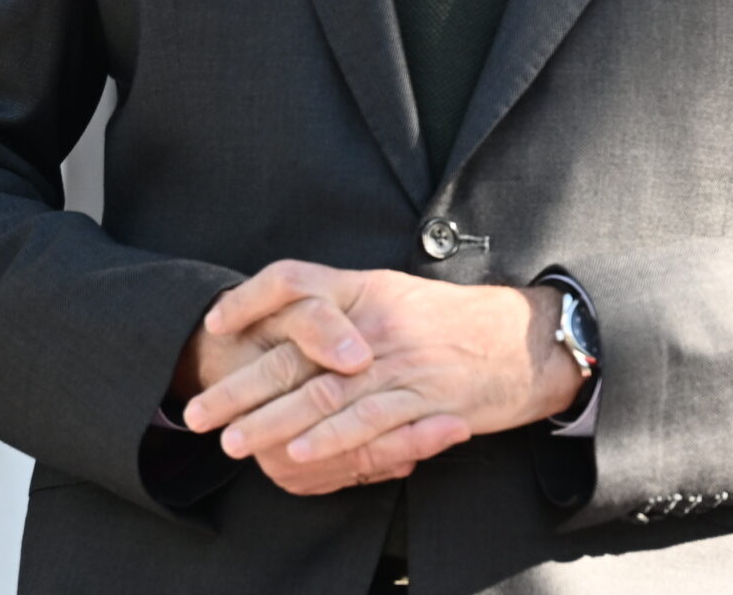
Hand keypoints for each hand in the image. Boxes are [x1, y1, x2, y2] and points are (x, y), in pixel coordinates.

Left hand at [184, 262, 582, 495]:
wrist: (531, 340)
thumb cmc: (462, 323)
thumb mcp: (400, 297)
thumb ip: (349, 307)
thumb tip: (295, 322)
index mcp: (368, 287)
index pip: (294, 279)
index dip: (251, 299)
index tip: (217, 323)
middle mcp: (378, 320)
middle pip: (295, 351)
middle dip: (242, 386)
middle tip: (200, 412)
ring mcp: (403, 360)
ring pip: (324, 394)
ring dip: (273, 422)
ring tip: (233, 443)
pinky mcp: (427, 398)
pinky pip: (370, 421)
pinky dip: (331, 439)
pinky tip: (298, 454)